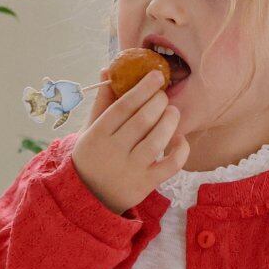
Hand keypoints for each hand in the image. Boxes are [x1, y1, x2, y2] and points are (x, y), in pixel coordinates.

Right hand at [70, 65, 188, 214]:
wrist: (87, 198)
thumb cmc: (92, 157)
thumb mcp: (90, 130)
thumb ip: (102, 102)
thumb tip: (109, 69)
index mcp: (97, 135)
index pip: (123, 106)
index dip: (142, 88)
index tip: (156, 76)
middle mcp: (113, 152)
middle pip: (142, 120)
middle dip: (158, 102)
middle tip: (163, 96)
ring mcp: (130, 170)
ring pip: (157, 140)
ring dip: (170, 121)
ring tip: (173, 112)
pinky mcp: (145, 185)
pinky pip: (171, 165)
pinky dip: (180, 149)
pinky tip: (179, 138)